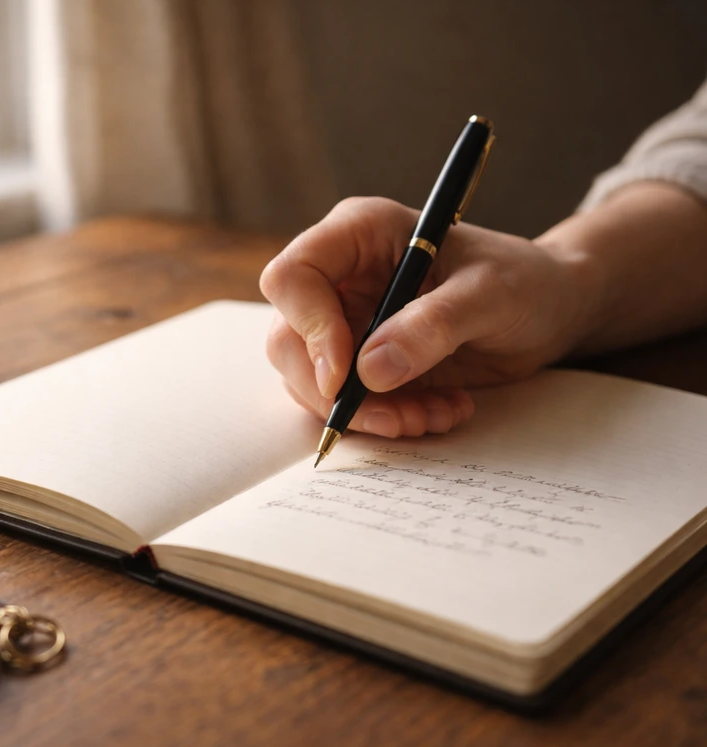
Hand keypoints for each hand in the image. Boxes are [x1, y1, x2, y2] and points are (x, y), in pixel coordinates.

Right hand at [259, 197, 594, 437]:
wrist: (550, 309)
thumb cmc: (524, 282)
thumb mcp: (490, 296)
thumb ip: (432, 326)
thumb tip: (369, 370)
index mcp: (359, 234)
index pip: (293, 277)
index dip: (308, 328)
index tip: (346, 375)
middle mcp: (340, 276)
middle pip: (288, 339)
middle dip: (336, 390)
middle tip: (396, 417)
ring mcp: (345, 321)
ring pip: (311, 380)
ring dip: (367, 413)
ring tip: (434, 414)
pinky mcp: (360, 361)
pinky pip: (346, 402)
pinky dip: (386, 419)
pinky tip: (438, 411)